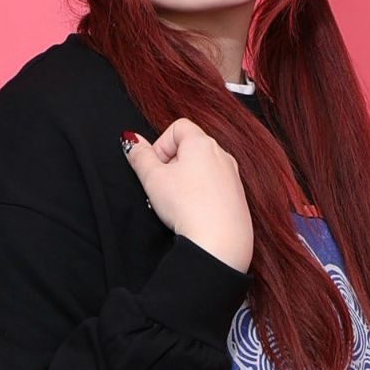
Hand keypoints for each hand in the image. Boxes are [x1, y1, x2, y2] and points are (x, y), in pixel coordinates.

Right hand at [122, 121, 253, 272]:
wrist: (219, 242)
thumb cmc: (187, 207)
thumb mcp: (152, 178)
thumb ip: (140, 156)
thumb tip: (131, 140)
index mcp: (202, 143)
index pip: (178, 127)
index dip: (161, 144)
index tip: (155, 167)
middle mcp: (222, 155)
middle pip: (191, 148)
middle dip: (172, 164)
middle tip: (162, 187)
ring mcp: (233, 176)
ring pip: (203, 168)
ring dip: (186, 180)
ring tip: (177, 203)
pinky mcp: (237, 197)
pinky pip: (215, 187)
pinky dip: (201, 194)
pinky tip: (194, 212)